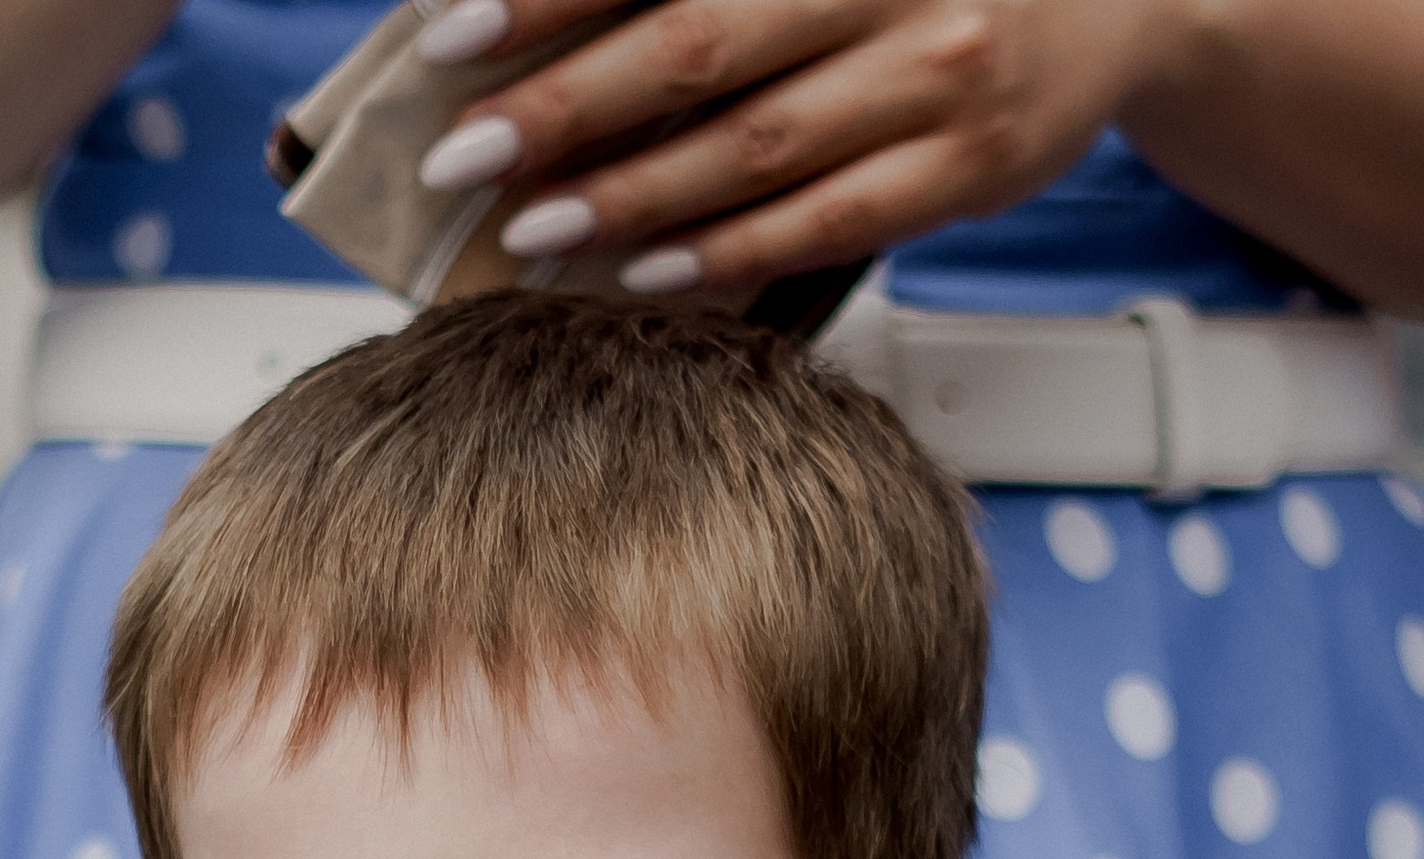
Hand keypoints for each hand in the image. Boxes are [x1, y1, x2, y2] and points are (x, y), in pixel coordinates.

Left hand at [413, 0, 1159, 296]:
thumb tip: (555, 15)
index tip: (455, 37)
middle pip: (700, 45)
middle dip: (566, 106)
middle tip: (465, 155)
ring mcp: (940, 76)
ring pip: (757, 149)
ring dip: (630, 196)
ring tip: (532, 225)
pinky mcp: (967, 169)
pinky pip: (827, 225)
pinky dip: (726, 252)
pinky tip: (647, 268)